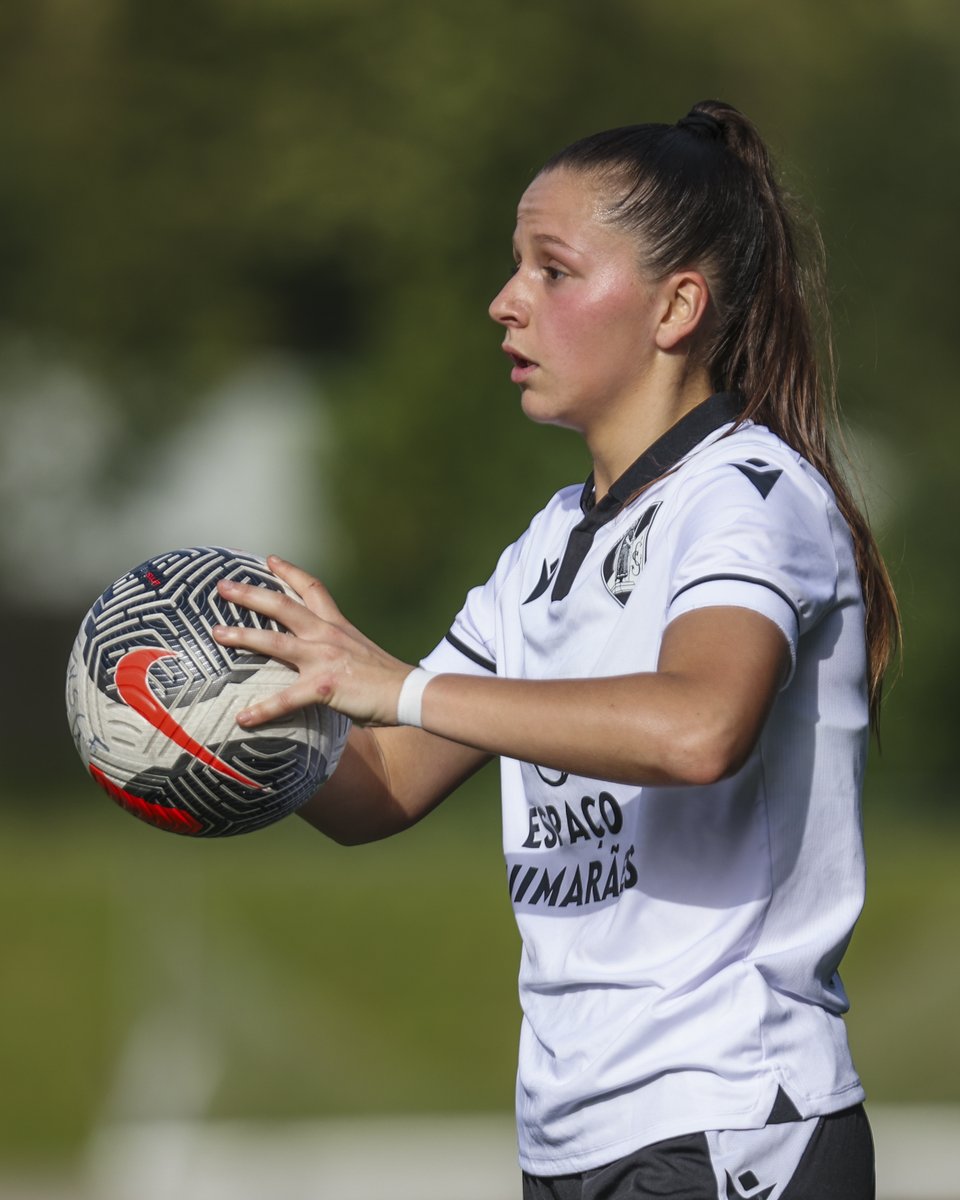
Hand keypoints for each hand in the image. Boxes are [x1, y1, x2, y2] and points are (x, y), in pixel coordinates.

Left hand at [211, 556, 411, 727]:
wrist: (409, 693)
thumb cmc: (387, 678)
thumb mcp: (360, 651)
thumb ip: (338, 648)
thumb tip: (325, 657)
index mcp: (337, 625)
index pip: (311, 589)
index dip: (288, 572)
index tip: (269, 560)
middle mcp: (327, 635)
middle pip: (282, 605)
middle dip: (250, 594)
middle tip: (222, 586)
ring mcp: (324, 658)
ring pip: (274, 641)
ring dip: (242, 636)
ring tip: (216, 633)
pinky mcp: (324, 686)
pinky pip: (286, 699)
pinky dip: (262, 710)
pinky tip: (242, 719)